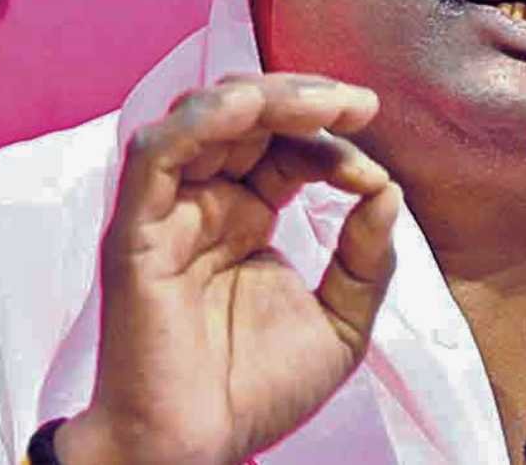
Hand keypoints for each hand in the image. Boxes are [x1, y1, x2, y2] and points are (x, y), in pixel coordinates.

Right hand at [56, 74, 400, 464]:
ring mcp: (169, 212)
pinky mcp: (138, 230)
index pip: (287, 148)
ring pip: (199, 117)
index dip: (331, 143)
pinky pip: (155, 154)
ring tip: (317, 103)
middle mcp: (205, 202)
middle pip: (244, 114)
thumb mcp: (340, 323)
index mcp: (246, 215)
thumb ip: (367, 260)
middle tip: (357, 104)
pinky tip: (246, 110)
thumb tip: (387, 189)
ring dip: (259, 96)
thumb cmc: (256, 393)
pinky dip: (199, 122)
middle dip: (302, 96)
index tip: (373, 174)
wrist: (197, 450)